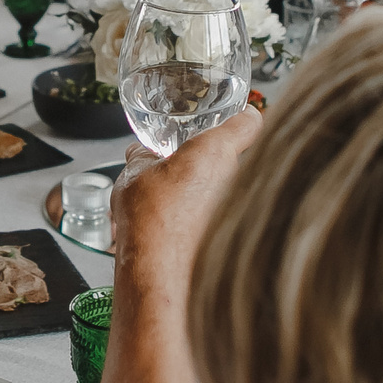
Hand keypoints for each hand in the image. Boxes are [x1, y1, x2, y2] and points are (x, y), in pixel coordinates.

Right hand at [110, 107, 262, 289]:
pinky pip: (221, 210)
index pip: (249, 120)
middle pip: (235, 154)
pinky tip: (179, 217)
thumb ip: (141, 157)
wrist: (158, 270)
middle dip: (212, 155)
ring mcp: (236, 205)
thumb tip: (141, 154)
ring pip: (227, 184)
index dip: (242, 113)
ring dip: (206, 185)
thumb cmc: (152, 222)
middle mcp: (235, 176)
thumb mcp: (133, 174)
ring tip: (177, 192)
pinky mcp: (231, 229)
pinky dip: (204, 210)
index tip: (234, 113)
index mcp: (215, 151)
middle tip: (188, 157)